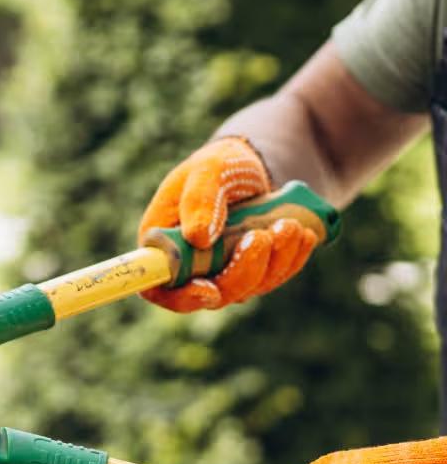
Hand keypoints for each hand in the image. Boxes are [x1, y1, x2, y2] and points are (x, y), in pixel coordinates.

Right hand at [139, 137, 319, 311]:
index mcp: (164, 248)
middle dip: (244, 272)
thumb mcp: (206, 170)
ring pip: (249, 289)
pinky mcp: (252, 271)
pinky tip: (303, 234)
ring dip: (274, 261)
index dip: (183, 298)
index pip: (161, 289)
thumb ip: (199, 199)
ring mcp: (223, 273)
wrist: (249, 165)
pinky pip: (273, 278)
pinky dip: (291, 258)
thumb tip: (200, 238)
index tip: (209, 289)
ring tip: (289, 224)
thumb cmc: (217, 166)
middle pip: (214, 295)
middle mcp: (190, 269)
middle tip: (262, 236)